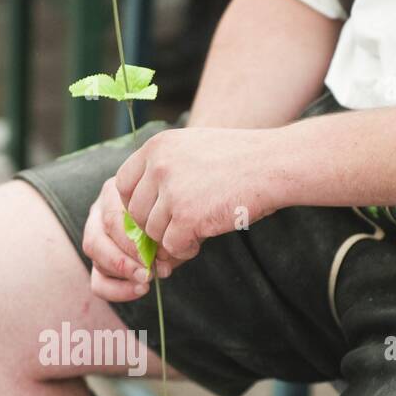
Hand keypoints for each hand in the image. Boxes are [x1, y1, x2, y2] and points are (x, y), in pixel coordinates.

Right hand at [82, 176, 176, 301]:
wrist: (178, 213)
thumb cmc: (177, 211)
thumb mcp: (176, 218)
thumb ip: (167, 234)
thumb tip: (160, 263)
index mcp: (117, 191)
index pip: (112, 219)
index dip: (131, 244)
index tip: (154, 257)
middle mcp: (100, 209)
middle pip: (96, 240)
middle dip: (123, 262)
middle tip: (148, 274)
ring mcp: (95, 235)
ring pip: (94, 258)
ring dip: (122, 274)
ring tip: (146, 282)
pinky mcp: (99, 260)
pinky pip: (98, 282)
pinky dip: (117, 291)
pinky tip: (139, 290)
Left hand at [115, 126, 278, 260]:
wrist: (273, 164)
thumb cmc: (239, 160)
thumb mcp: (193, 149)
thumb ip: (164, 170)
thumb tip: (137, 214)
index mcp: (157, 146)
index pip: (122, 184)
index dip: (133, 205)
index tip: (152, 214)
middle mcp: (159, 165)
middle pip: (135, 212)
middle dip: (152, 227)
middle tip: (176, 229)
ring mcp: (172, 191)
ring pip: (152, 232)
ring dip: (171, 238)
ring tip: (194, 232)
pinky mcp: (186, 216)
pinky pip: (172, 245)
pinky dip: (185, 249)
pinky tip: (201, 240)